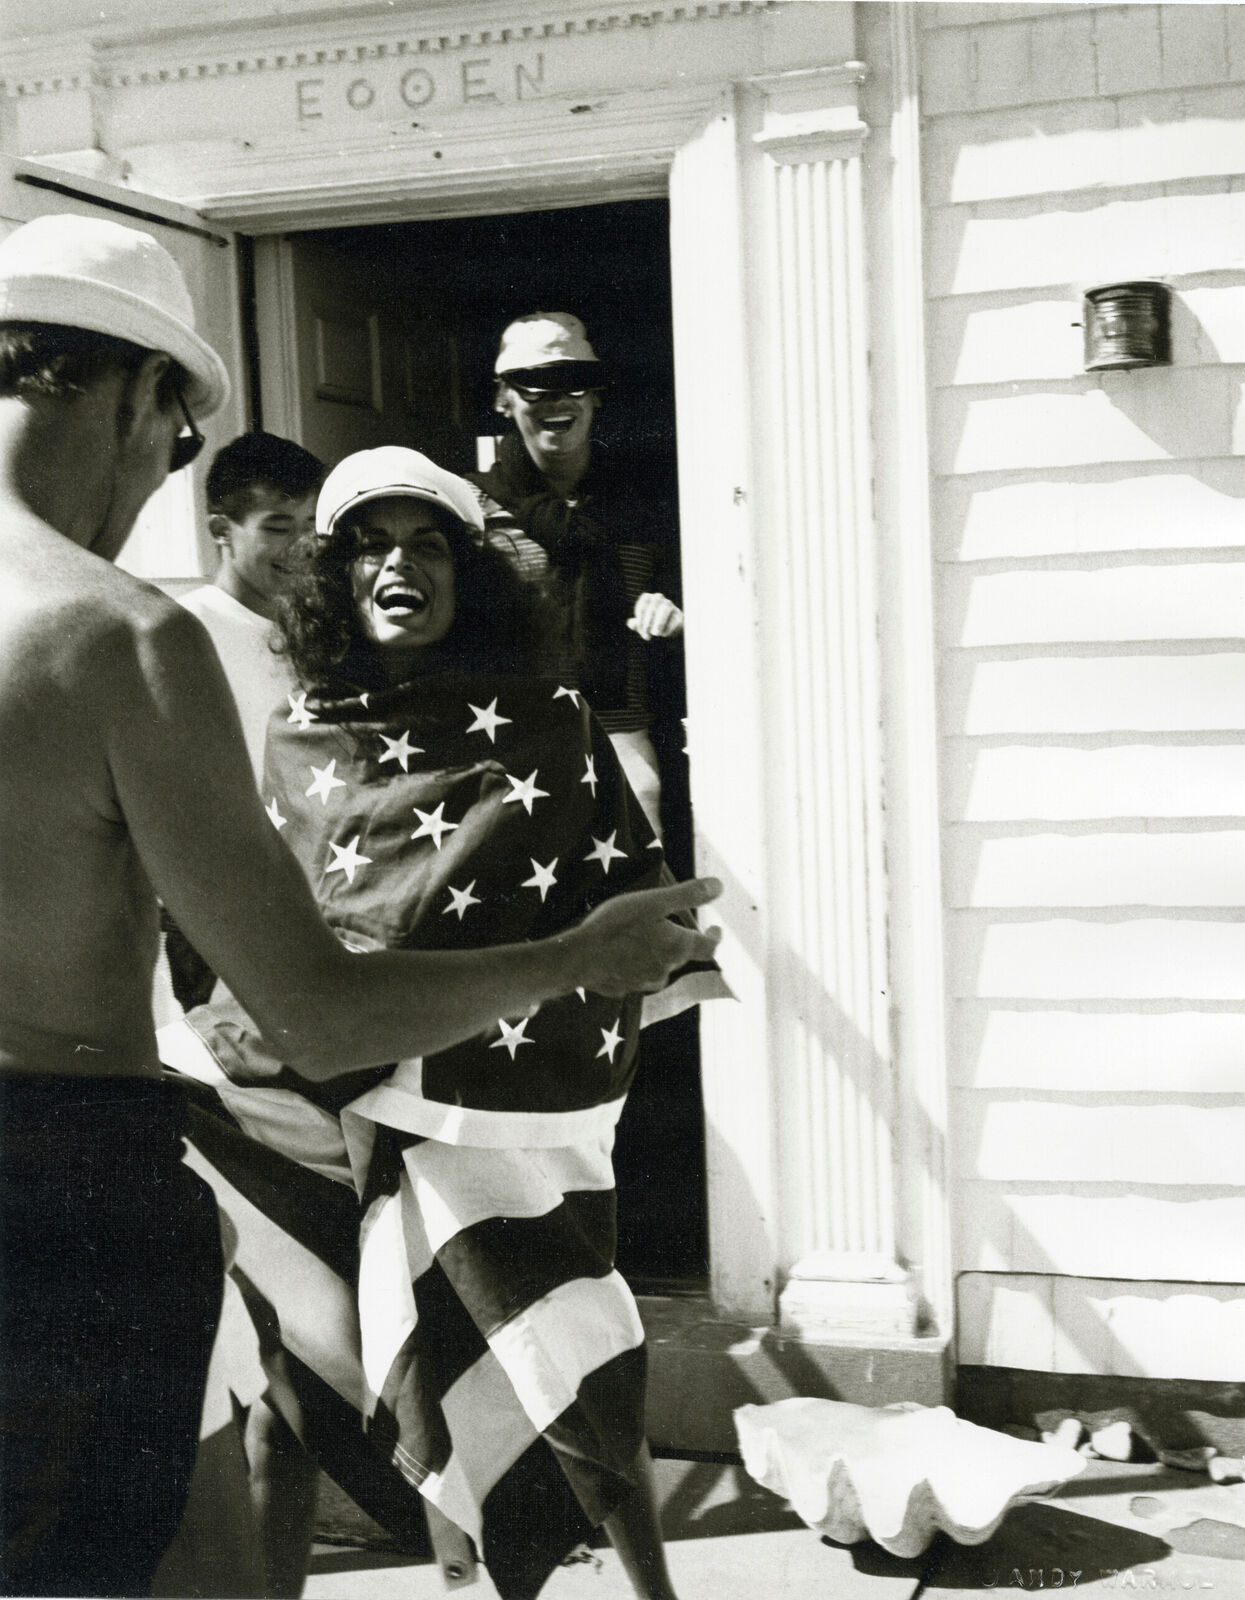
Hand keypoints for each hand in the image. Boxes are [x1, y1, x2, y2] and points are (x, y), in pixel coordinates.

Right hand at [563, 877, 721, 995]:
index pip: (708, 948)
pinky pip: (635, 974)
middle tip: (670, 924)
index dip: (714, 938)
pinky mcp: (623, 988)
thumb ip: (688, 895)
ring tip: (641, 937)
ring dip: (655, 953)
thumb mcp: (654, 902)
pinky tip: (618, 953)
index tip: (715, 929)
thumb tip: (719, 886)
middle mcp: (666, 969)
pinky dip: (633, 963)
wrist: (580, 959)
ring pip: (658, 966)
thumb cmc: (617, 926)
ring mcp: (643, 982)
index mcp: (678, 947)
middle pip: (681, 955)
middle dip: (679, 940)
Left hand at [626, 592, 683, 640]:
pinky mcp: (679, 615)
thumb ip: (635, 624)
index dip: (640, 619)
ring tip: (656, 634)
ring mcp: (670, 605)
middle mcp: (659, 598)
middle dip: (648, 622)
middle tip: (646, 635)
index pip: (642, 606)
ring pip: (665, 608)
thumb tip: (631, 623)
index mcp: (647, 598)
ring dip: (659, 622)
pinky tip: (664, 634)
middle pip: (653, 607)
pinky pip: (674, 619)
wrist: (667, 629)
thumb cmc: (650, 624)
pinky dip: (668, 627)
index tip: (640, 630)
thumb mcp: (641, 625)